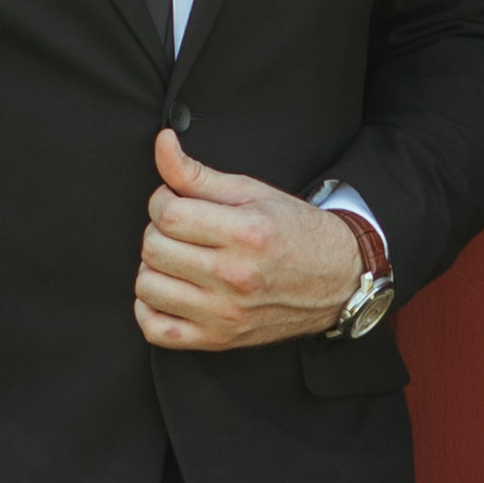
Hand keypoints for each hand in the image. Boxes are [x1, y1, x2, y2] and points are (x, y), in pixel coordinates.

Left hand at [134, 130, 369, 351]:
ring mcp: (225, 313)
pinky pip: (156, 330)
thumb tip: (162, 143)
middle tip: (180, 230)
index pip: (168, 214)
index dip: (162, 201)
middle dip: (159, 231)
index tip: (174, 202)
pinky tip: (171, 290)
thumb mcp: (252, 192)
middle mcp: (235, 277)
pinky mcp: (218, 339)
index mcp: (246, 234)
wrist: (336, 280)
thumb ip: (198, 173)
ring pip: (147, 286)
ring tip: (177, 259)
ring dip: (154, 268)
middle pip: (154, 248)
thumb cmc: (295, 232)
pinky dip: (151, 309)